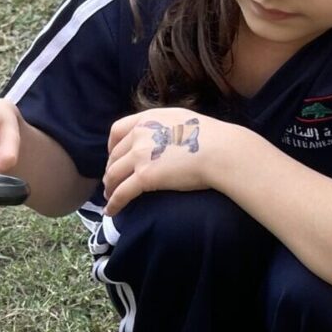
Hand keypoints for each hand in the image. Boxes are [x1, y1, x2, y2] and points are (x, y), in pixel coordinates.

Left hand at [103, 108, 233, 213]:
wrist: (221, 150)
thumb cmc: (211, 137)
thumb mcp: (181, 120)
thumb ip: (165, 126)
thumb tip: (163, 137)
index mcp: (148, 119)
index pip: (117, 130)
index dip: (111, 146)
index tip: (113, 156)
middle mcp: (139, 135)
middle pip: (114, 155)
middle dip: (111, 169)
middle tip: (112, 181)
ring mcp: (140, 155)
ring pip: (113, 174)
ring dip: (109, 187)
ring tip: (110, 197)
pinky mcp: (144, 177)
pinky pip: (121, 193)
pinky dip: (114, 203)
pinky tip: (112, 211)